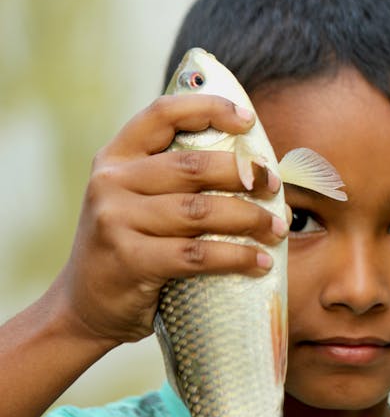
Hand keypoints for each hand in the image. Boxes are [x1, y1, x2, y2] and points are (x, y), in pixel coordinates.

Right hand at [57, 94, 287, 345]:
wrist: (85, 308)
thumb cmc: (131, 246)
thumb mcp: (138, 200)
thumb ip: (177, 178)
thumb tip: (257, 168)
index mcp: (117, 157)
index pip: (163, 113)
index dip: (209, 109)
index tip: (248, 121)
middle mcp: (111, 181)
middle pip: (193, 165)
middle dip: (245, 173)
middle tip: (275, 186)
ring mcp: (115, 220)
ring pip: (201, 210)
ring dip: (250, 218)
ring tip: (277, 228)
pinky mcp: (129, 260)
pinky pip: (196, 253)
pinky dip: (236, 256)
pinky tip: (260, 262)